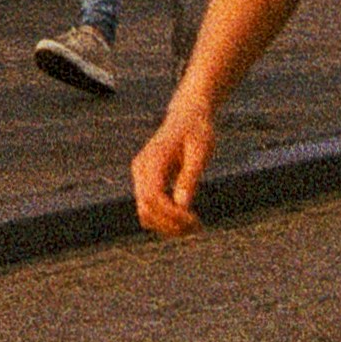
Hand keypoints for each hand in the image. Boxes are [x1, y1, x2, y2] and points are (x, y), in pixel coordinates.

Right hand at [134, 88, 212, 236]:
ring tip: (193, 225)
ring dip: (167, 226)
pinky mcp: (146, 180)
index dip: (172, 216)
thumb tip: (182, 206)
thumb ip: (189, 178)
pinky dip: (165, 219)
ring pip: (145, 213)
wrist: (188, 115)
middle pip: (146, 210)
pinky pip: (149, 208)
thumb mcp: (199, 152)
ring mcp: (141, 175)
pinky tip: (186, 217)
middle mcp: (141, 168)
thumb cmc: (197, 131)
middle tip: (198, 227)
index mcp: (153, 159)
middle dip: (170, 225)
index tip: (195, 220)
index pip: (153, 198)